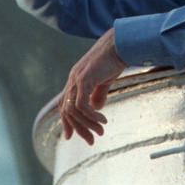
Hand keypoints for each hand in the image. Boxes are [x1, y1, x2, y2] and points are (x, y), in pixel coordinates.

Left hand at [59, 28, 127, 145]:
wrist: (121, 44)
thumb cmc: (115, 59)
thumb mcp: (105, 79)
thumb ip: (98, 93)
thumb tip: (96, 108)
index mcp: (75, 78)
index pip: (64, 103)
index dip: (67, 121)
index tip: (72, 137)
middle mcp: (72, 78)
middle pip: (66, 110)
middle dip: (78, 128)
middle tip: (91, 140)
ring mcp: (76, 78)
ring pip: (73, 110)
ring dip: (87, 124)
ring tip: (101, 131)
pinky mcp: (84, 79)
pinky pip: (81, 105)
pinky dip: (91, 115)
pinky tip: (102, 119)